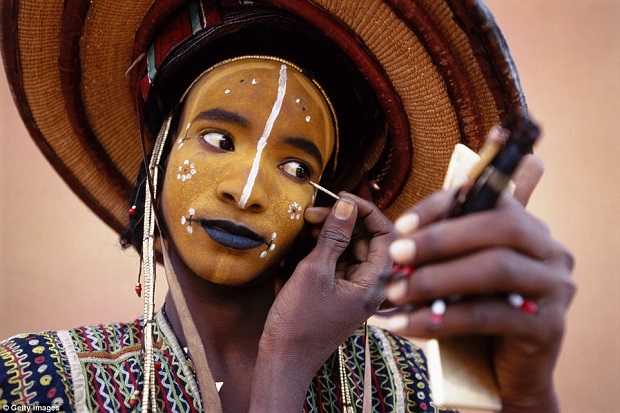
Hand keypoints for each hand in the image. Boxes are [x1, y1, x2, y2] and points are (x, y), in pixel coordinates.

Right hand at [250, 193, 393, 409]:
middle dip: (344, 220)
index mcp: (376, 282)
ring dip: (332, 232)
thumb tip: (346, 205)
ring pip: (352, 249)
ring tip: (308, 221)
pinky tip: (308, 238)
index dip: (366, 211)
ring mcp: (356, 289)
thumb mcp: (315, 272)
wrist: (285, 359)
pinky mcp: (341, 292)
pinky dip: (326, 248)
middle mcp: (372, 285)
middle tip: (316, 211)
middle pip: (368, 239)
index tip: (341, 197)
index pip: (385, 234)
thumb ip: (334, 237)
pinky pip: (340, 261)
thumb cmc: (300, 321)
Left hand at [382, 155, 574, 411]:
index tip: (403, 226)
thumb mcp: (458, 276)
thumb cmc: (474, 315)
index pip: (489, 199)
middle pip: (501, 227)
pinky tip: (406, 325)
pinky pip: (489, 316)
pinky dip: (442, 319)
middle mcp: (551, 252)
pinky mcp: (550, 326)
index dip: (443, 206)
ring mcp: (556, 288)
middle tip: (397, 253)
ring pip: (497, 269)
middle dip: (441, 239)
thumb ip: (442, 253)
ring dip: (438, 278)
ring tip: (397, 292)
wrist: (504, 374)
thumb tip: (400, 242)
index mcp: (529, 230)